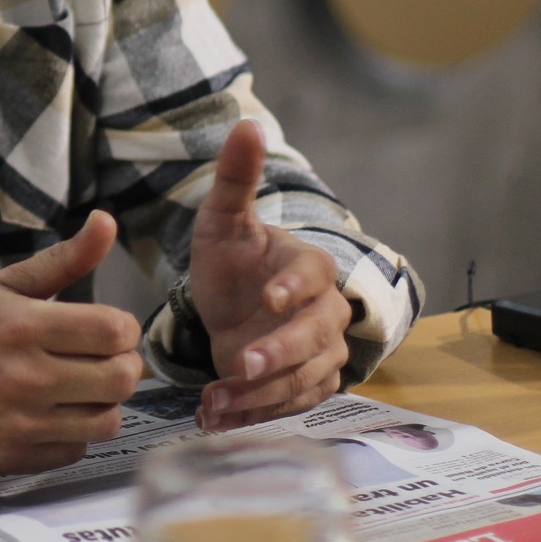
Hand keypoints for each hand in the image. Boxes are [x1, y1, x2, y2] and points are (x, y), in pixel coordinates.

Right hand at [0, 211, 143, 472]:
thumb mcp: (4, 285)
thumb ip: (64, 258)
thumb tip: (106, 222)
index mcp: (24, 326)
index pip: (114, 331)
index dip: (125, 330)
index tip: (112, 331)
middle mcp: (25, 377)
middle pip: (120, 379)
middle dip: (122, 367)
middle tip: (104, 361)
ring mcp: (20, 422)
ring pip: (107, 421)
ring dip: (102, 404)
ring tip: (79, 389)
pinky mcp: (14, 457)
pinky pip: (76, 451)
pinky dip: (72, 435)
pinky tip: (50, 415)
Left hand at [187, 119, 352, 430]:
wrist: (234, 305)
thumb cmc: (234, 260)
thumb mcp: (224, 220)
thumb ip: (236, 178)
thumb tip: (247, 122)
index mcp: (308, 266)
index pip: (312, 275)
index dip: (293, 286)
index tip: (268, 297)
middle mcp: (324, 313)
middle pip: (314, 336)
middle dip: (279, 352)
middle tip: (241, 363)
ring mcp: (319, 354)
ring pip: (302, 378)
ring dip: (260, 393)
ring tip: (216, 400)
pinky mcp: (305, 387)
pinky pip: (289, 405)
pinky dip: (255, 414)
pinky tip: (218, 418)